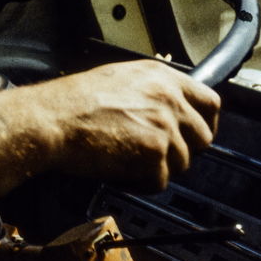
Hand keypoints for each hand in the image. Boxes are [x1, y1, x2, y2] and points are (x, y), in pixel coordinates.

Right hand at [36, 59, 219, 191]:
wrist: (50, 120)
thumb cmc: (70, 102)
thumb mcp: (118, 79)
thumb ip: (150, 90)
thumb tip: (167, 110)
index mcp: (161, 76)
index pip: (209, 102)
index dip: (203, 123)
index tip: (193, 134)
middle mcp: (169, 98)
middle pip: (202, 137)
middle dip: (182, 150)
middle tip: (155, 155)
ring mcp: (164, 126)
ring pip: (181, 163)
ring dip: (156, 168)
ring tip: (126, 161)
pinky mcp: (154, 153)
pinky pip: (159, 181)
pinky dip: (140, 183)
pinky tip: (119, 172)